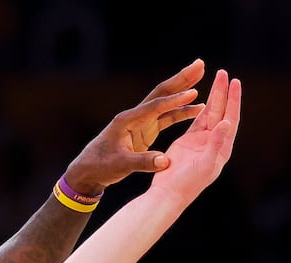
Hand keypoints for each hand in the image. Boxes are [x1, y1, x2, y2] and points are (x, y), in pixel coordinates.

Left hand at [61, 59, 211, 196]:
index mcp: (127, 120)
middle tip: (200, 64)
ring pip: (165, 102)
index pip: (155, 106)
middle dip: (181, 79)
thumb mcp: (121, 166)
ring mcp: (140, 122)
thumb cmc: (101, 166)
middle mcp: (135, 116)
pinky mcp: (144, 130)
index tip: (193, 92)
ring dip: (183, 91)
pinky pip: (166, 117)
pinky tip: (196, 108)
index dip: (174, 101)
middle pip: (162, 93)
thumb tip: (166, 161)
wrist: (88, 170)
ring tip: (202, 77)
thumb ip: (143, 163)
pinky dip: (180, 111)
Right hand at [148, 68, 240, 205]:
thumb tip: (227, 123)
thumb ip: (217, 143)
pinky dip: (201, 107)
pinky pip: (197, 120)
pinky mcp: (189, 140)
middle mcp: (215, 142)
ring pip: (210, 113)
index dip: (233, 100)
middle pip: (221, 112)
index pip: (231, 118)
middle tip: (224, 73)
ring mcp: (202, 141)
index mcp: (222, 148)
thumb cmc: (188, 183)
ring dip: (214, 96)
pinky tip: (203, 95)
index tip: (235, 82)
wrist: (169, 192)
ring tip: (217, 77)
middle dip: (224, 92)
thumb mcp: (206, 164)